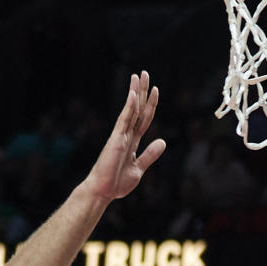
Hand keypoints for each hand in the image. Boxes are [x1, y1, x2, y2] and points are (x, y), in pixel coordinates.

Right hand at [83, 71, 165, 202]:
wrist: (103, 192)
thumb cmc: (117, 182)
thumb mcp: (139, 168)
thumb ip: (150, 154)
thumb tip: (163, 141)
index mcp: (132, 141)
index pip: (144, 118)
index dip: (150, 104)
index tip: (155, 89)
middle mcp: (126, 135)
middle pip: (137, 109)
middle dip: (142, 91)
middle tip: (144, 73)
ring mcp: (120, 136)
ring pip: (130, 110)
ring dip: (135, 92)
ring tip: (138, 75)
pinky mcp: (116, 140)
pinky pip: (124, 120)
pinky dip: (129, 107)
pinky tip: (133, 95)